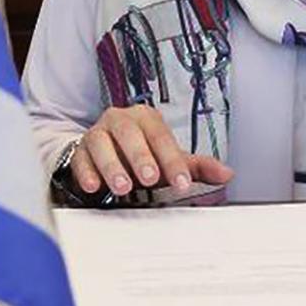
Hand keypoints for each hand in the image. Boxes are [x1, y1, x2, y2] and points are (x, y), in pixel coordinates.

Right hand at [66, 105, 233, 197]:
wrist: (104, 154)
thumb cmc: (141, 155)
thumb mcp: (169, 160)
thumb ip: (197, 167)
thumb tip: (227, 174)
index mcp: (146, 119)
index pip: (161, 136)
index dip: (172, 160)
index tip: (181, 182)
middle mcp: (120, 121)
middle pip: (129, 134)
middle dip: (140, 157)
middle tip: (150, 179)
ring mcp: (97, 134)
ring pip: (101, 143)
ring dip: (112, 165)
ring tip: (122, 186)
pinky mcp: (78, 150)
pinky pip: (79, 158)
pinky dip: (86, 172)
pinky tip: (93, 186)